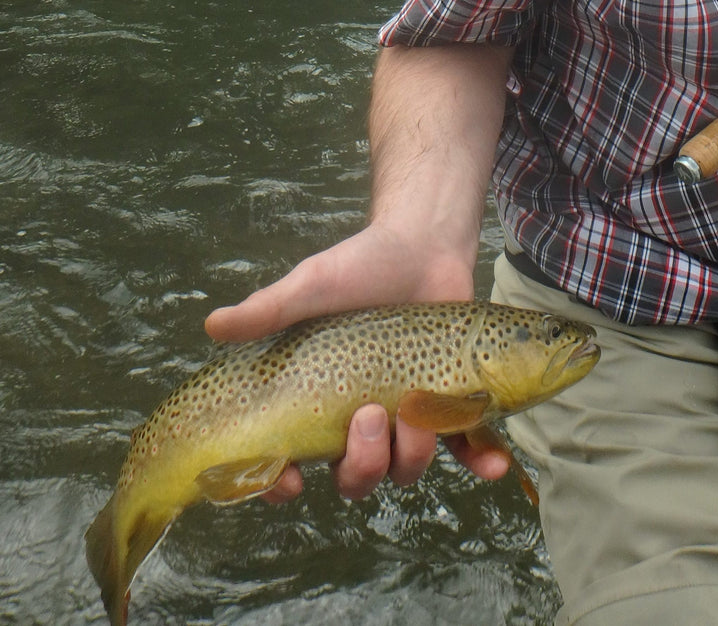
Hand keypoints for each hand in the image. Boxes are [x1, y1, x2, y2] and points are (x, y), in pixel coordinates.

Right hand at [204, 224, 510, 501]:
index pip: (291, 464)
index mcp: (320, 403)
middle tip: (369, 417)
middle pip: (355, 477)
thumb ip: (269, 309)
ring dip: (411, 455)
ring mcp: (408, 415)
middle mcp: (361, 421)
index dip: (283, 485)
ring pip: (405, 468)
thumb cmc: (360, 265)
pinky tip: (495, 462)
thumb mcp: (312, 285)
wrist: (422, 242)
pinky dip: (480, 457)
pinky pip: (467, 445)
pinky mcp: (452, 402)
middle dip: (361, 464)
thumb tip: (212, 324)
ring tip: (417, 411)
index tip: (289, 478)